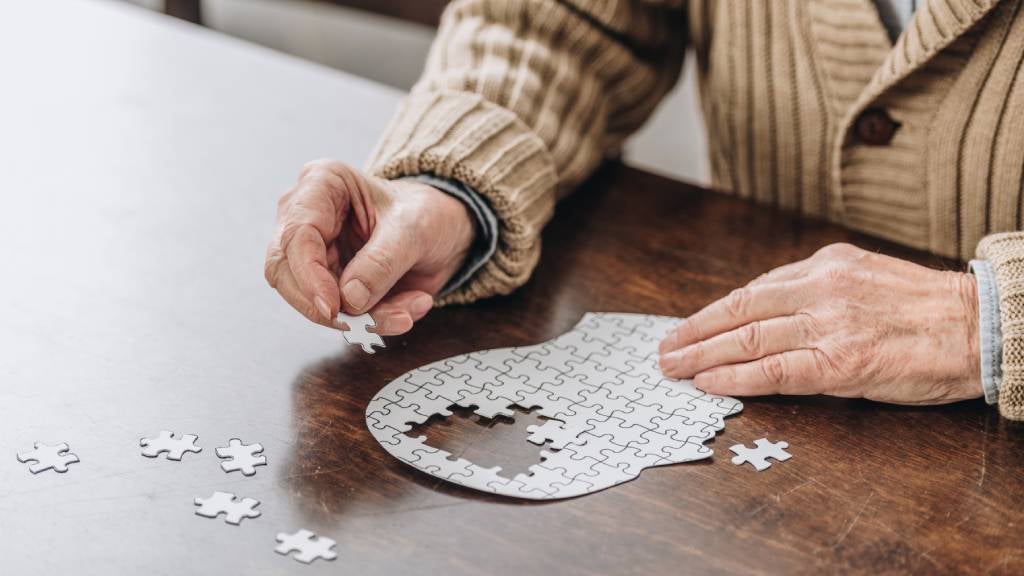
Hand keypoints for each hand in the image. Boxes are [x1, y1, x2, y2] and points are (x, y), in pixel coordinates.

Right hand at [265, 160, 475, 334]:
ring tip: (405, 314)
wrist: (443, 230)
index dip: (309, 276)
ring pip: (311, 300)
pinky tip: (407, 310)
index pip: (296, 235)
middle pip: (285, 272)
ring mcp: (314, 253)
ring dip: (359, 318)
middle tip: (365, 324)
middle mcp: (307, 216)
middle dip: (326, 306)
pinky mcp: (327, 282)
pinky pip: (338, 314)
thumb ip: (382, 261)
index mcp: (321, 184)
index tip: (334, 307)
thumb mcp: (414, 229)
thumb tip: (349, 298)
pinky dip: (372, 321)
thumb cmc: (426, 212)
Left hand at [658, 243, 981, 404]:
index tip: (686, 326)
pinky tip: (709, 383)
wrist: (980, 326)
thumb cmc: (925, 308)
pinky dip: (735, 377)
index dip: (712, 312)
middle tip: (664, 349)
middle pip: (738, 312)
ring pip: (747, 339)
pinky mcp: (840, 362)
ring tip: (673, 368)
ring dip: (702, 355)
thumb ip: (817, 288)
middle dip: (693, 332)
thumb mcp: (864, 276)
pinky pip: (774, 371)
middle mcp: (820, 289)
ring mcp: (828, 325)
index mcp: (825, 265)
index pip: (752, 290)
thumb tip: (767, 309)